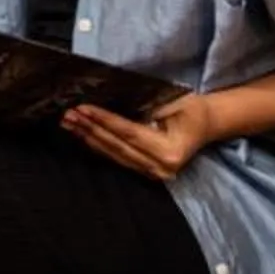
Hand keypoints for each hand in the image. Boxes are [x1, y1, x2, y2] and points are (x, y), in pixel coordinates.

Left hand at [63, 94, 216, 179]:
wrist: (206, 125)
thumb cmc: (191, 109)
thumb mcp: (173, 102)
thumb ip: (145, 106)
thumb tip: (111, 99)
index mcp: (169, 150)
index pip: (128, 133)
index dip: (104, 120)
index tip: (83, 108)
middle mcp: (161, 167)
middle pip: (117, 146)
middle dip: (90, 129)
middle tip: (68, 115)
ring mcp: (153, 173)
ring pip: (114, 155)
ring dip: (88, 138)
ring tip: (69, 124)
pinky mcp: (146, 172)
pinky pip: (118, 158)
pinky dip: (98, 146)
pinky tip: (83, 135)